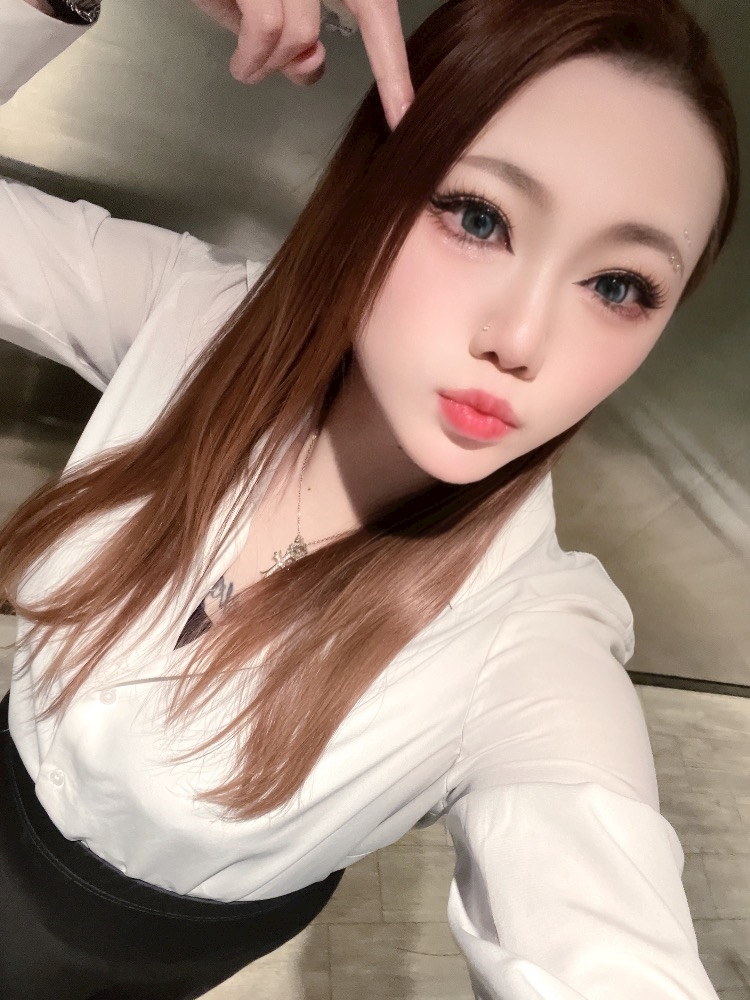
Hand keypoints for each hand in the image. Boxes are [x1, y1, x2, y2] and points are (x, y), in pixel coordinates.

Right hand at [191, 0, 412, 128]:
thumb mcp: (261, 5)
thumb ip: (292, 37)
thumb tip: (308, 66)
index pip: (379, 7)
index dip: (396, 59)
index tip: (409, 108)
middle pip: (374, 7)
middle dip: (393, 70)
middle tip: (400, 113)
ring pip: (305, 32)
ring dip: (276, 65)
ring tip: (252, 69)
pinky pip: (265, 28)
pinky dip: (253, 59)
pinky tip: (243, 68)